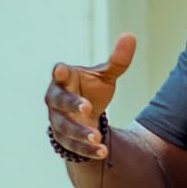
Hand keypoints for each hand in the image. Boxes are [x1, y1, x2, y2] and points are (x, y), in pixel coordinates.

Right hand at [46, 31, 136, 160]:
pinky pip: (73, 145)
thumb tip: (131, 36)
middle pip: (59, 101)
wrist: (84, 117)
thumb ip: (118, 60)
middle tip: (87, 108)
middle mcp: (56, 99)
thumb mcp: (105, 76)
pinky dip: (87, 149)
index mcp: (64, 79)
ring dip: (81, 132)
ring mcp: (57, 120)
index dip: (59, 72)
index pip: (59, 74)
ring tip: (97, 137)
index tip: (61, 70)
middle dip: (71, 104)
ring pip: (65, 127)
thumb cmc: (91, 90)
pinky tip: (102, 151)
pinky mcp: (63, 139)